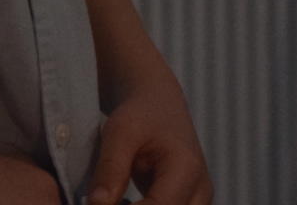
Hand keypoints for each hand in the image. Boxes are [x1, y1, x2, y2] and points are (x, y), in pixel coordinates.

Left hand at [82, 75, 211, 204]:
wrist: (158, 102)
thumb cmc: (140, 112)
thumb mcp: (119, 132)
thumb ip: (110, 169)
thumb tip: (97, 204)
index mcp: (187, 169)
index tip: (99, 203)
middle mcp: (200, 189)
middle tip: (106, 199)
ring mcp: (198, 199)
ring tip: (116, 198)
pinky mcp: (190, 203)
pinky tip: (124, 203)